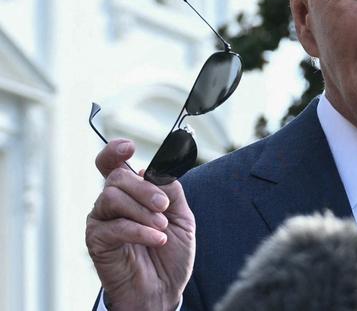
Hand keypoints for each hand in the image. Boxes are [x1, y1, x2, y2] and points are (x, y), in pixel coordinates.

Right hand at [86, 139, 195, 310]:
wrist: (164, 289)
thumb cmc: (170, 253)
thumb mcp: (181, 216)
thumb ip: (170, 190)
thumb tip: (153, 171)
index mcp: (131, 192)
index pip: (114, 163)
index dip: (115, 151)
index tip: (129, 147)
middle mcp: (112, 202)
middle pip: (117, 177)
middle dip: (145, 189)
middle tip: (163, 208)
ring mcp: (101, 220)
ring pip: (112, 197)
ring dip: (142, 211)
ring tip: (161, 228)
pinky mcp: (96, 241)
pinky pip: (114, 226)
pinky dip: (140, 231)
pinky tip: (156, 239)